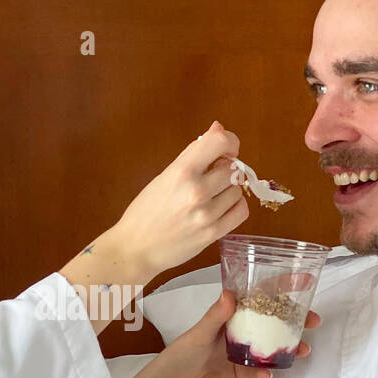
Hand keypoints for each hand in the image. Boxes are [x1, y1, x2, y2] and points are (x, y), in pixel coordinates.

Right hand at [110, 121, 248, 281]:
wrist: (136, 248)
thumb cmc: (145, 211)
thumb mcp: (165, 176)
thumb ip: (193, 154)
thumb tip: (219, 129)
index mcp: (181, 171)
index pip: (220, 142)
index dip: (229, 141)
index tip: (225, 150)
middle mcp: (196, 191)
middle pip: (232, 168)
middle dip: (225, 169)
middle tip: (212, 178)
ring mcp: (207, 214)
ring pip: (238, 190)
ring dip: (228, 190)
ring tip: (211, 197)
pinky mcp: (214, 233)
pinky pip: (241, 211)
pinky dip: (235, 207)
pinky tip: (221, 208)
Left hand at [161, 288, 319, 377]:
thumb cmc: (184, 351)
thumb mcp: (200, 331)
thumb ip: (216, 316)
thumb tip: (230, 295)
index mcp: (234, 314)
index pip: (262, 296)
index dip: (283, 287)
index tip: (304, 282)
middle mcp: (244, 330)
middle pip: (275, 321)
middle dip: (297, 320)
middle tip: (314, 320)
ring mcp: (246, 352)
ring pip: (274, 346)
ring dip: (290, 347)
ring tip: (303, 350)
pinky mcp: (243, 373)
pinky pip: (259, 371)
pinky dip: (265, 372)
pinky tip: (267, 373)